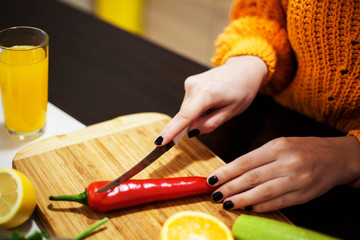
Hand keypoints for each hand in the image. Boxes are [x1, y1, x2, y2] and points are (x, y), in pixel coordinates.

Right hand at [154, 55, 267, 144]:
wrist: (244, 68)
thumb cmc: (242, 90)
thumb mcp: (232, 111)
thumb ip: (211, 123)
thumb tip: (191, 132)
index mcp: (208, 94)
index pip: (185, 116)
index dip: (171, 131)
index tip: (159, 142)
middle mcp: (194, 86)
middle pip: (185, 115)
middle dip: (194, 123)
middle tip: (215, 116)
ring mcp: (190, 82)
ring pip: (187, 110)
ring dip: (197, 114)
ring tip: (216, 105)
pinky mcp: (189, 82)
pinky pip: (189, 102)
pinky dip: (197, 107)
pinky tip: (211, 100)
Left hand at [208, 136, 359, 211]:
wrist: (336, 157)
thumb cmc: (303, 149)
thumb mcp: (280, 144)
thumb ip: (259, 157)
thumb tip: (233, 172)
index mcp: (278, 146)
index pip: (246, 161)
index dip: (227, 172)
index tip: (212, 179)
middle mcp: (287, 163)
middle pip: (252, 178)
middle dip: (230, 187)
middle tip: (215, 194)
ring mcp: (297, 180)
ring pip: (263, 192)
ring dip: (242, 199)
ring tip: (227, 203)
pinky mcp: (304, 195)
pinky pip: (278, 203)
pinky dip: (261, 206)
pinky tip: (249, 207)